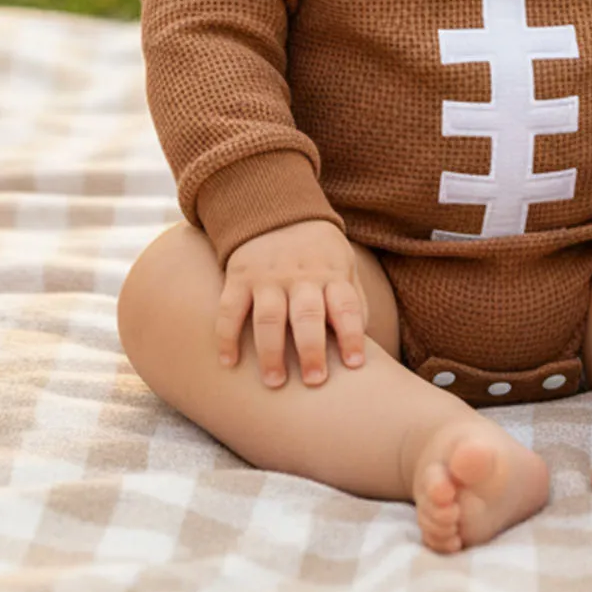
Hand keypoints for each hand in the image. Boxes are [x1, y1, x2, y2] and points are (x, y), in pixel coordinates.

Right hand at [215, 219, 369, 387]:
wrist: (276, 208)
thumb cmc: (318, 251)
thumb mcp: (343, 264)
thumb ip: (353, 299)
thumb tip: (364, 340)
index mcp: (331, 273)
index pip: (346, 306)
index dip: (351, 335)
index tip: (354, 365)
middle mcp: (301, 276)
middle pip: (307, 315)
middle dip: (311, 349)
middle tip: (314, 381)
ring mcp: (268, 276)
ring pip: (269, 316)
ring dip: (271, 351)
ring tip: (275, 383)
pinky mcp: (239, 276)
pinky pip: (230, 308)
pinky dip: (227, 335)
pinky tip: (228, 362)